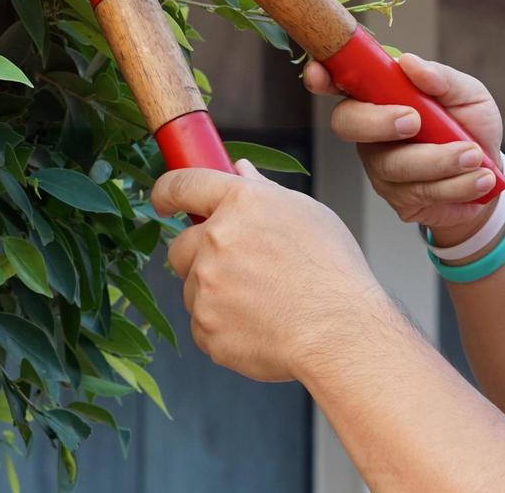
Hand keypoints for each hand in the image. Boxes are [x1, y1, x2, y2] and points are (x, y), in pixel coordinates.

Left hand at [150, 160, 390, 383]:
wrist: (340, 334)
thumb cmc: (334, 273)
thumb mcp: (307, 215)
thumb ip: (263, 191)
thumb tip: (239, 170)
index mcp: (241, 203)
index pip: (182, 184)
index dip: (167, 192)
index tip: (164, 201)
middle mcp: (217, 239)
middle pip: (180, 245)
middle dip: (198, 255)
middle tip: (238, 269)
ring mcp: (206, 286)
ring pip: (192, 287)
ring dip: (214, 292)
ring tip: (262, 302)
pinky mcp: (204, 327)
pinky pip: (202, 323)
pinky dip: (222, 325)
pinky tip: (259, 324)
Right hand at [302, 53, 504, 239]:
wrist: (490, 174)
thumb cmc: (471, 126)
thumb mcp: (468, 94)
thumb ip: (442, 79)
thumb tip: (410, 63)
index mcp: (382, 94)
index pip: (340, 80)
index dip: (322, 77)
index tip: (320, 76)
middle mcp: (371, 129)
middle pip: (347, 123)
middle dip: (379, 121)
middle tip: (415, 121)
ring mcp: (380, 165)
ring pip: (393, 165)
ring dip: (439, 160)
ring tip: (474, 156)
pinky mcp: (397, 198)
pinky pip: (419, 192)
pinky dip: (456, 185)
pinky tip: (479, 178)